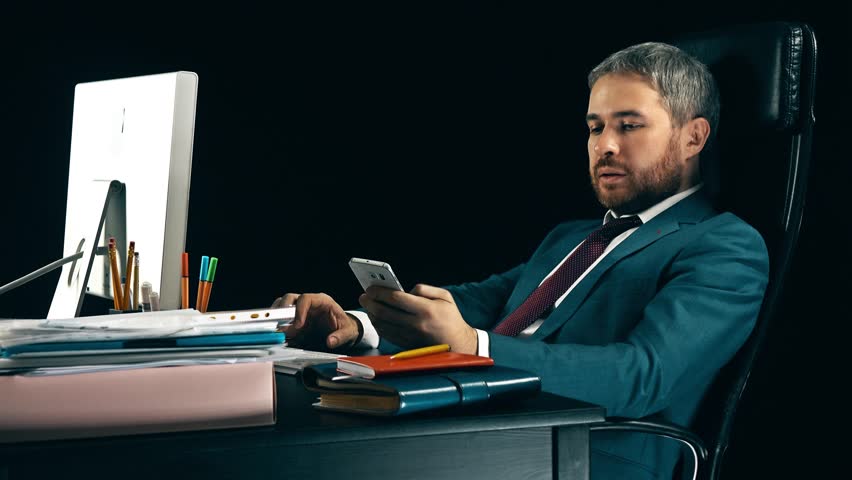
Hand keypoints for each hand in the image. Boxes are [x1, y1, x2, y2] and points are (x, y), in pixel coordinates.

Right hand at [272, 293, 360, 350]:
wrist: (342, 331)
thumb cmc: (345, 327)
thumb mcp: (348, 332)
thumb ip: (340, 337)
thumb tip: (330, 341)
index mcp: (322, 301)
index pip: (306, 299)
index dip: (299, 310)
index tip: (298, 325)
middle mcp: (308, 304)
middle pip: (289, 298)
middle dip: (282, 310)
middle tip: (279, 325)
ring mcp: (300, 311)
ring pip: (282, 306)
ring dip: (276, 317)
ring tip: (275, 330)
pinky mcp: (295, 321)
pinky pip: (282, 320)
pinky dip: (278, 327)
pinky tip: (278, 335)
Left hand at [358, 284, 477, 354]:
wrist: (458, 344)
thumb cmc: (451, 318)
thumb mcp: (445, 297)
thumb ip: (425, 289)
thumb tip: (406, 290)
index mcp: (426, 310)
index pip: (396, 298)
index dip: (380, 292)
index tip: (371, 287)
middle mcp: (416, 324)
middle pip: (385, 312)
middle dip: (370, 302)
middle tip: (364, 295)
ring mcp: (410, 336)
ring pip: (382, 324)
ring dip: (371, 313)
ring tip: (367, 305)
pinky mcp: (407, 345)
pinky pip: (386, 334)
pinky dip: (378, 325)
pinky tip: (375, 317)